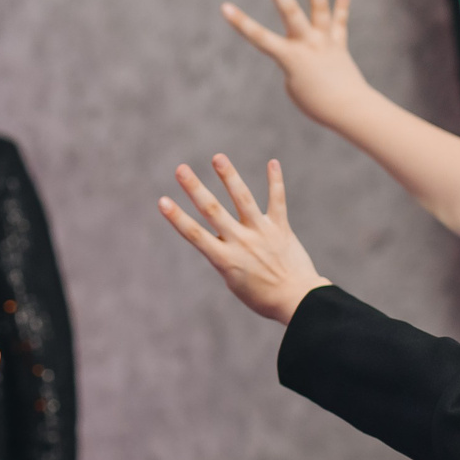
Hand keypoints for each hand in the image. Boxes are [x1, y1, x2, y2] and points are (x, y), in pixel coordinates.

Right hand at [157, 154, 329, 324]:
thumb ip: (225, 257)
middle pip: (213, 211)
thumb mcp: (235, 282)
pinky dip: (275, 181)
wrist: (297, 301)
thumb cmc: (262, 297)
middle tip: (181, 169)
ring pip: (243, 199)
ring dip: (229, 176)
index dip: (177, 217)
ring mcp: (261, 233)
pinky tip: (273, 162)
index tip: (162, 201)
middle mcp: (240, 242)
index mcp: (225, 259)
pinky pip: (277, 201)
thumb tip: (219, 237)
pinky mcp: (280, 228)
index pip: (195, 234)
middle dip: (195, 189)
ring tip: (217, 157)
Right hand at [223, 0, 372, 127]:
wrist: (349, 110)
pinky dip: (342, 6)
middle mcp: (307, 44)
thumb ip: (294, 61)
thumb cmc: (315, 104)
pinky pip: (339, 22)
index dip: (239, 22)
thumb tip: (304, 46)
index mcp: (289, 58)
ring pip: (319, 7)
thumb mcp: (294, 86)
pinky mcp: (338, 44)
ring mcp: (324, 41)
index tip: (224, 6)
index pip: (259, 37)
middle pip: (290, 11)